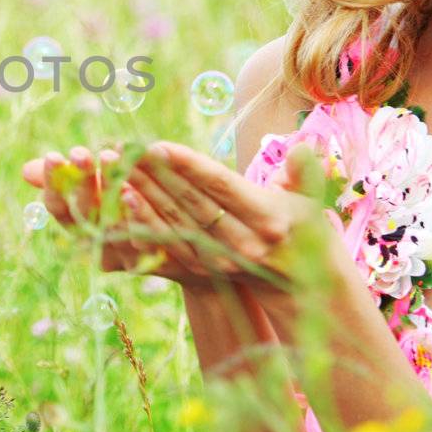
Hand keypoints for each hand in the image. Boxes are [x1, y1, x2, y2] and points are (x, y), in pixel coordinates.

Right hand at [20, 145, 171, 277]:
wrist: (187, 250)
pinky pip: (144, 239)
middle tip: (79, 152)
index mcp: (83, 229)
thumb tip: (27, 170)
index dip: (54, 185)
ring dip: (108, 191)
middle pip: (84, 215)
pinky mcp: (155, 261)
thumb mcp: (100, 191)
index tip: (53, 156)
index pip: (60, 209)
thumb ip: (69, 181)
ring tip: (108, 160)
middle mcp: (100, 246)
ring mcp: (126, 256)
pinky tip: (135, 190)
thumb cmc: (131, 210)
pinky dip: (136, 214)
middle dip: (80, 181)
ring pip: (112, 226)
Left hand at [114, 139, 331, 296]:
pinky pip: (168, 242)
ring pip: (175, 222)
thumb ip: (305, 173)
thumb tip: (302, 148)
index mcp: (268, 218)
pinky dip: (144, 221)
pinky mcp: (204, 269)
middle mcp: (242, 241)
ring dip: (144, 194)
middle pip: (191, 202)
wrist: (301, 286)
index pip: (221, 187)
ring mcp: (220, 259)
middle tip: (126, 148)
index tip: (159, 146)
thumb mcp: (314, 201)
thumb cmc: (307, 231)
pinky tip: (123, 200)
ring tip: (118, 168)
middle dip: (156, 174)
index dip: (189, 166)